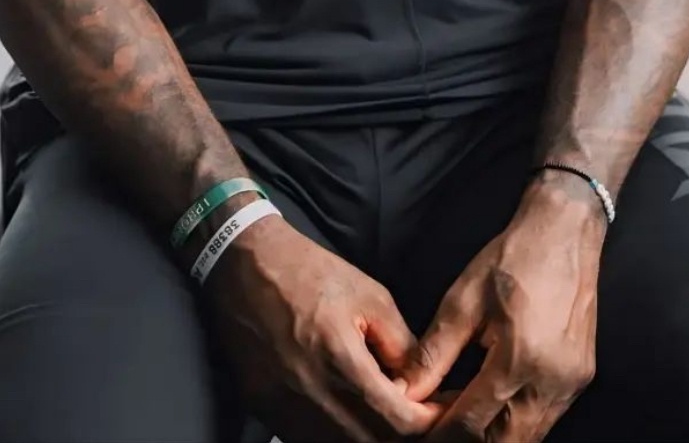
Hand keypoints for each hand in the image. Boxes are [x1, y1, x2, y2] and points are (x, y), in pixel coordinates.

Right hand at [204, 211, 450, 442]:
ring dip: (372, 438)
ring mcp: (284, 410)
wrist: (243, 264)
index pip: (398, 422)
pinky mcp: (266, 412)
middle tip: (423, 417)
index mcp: (340, 360)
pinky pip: (310, 441)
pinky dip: (338, 436)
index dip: (429, 423)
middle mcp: (310, 395)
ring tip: (391, 418)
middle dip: (403, 435)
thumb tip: (424, 385)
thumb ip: (400, 345)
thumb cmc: (308, 271)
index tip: (446, 410)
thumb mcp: (368, 294)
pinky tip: (354, 417)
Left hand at [394, 176, 605, 441]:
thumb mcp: (464, 299)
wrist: (564, 230)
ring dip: (493, 433)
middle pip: (504, 442)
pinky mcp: (581, 377)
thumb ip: (434, 352)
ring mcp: (571, 383)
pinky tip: (491, 400)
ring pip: (527, 436)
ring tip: (460, 412)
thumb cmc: (513, 256)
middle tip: (438, 423)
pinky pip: (544, 417)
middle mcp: (552, 380)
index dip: (441, 432)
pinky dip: (515, 420)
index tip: (418, 428)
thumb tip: (406, 390)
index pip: (473, 423)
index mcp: (520, 358)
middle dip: (468, 438)